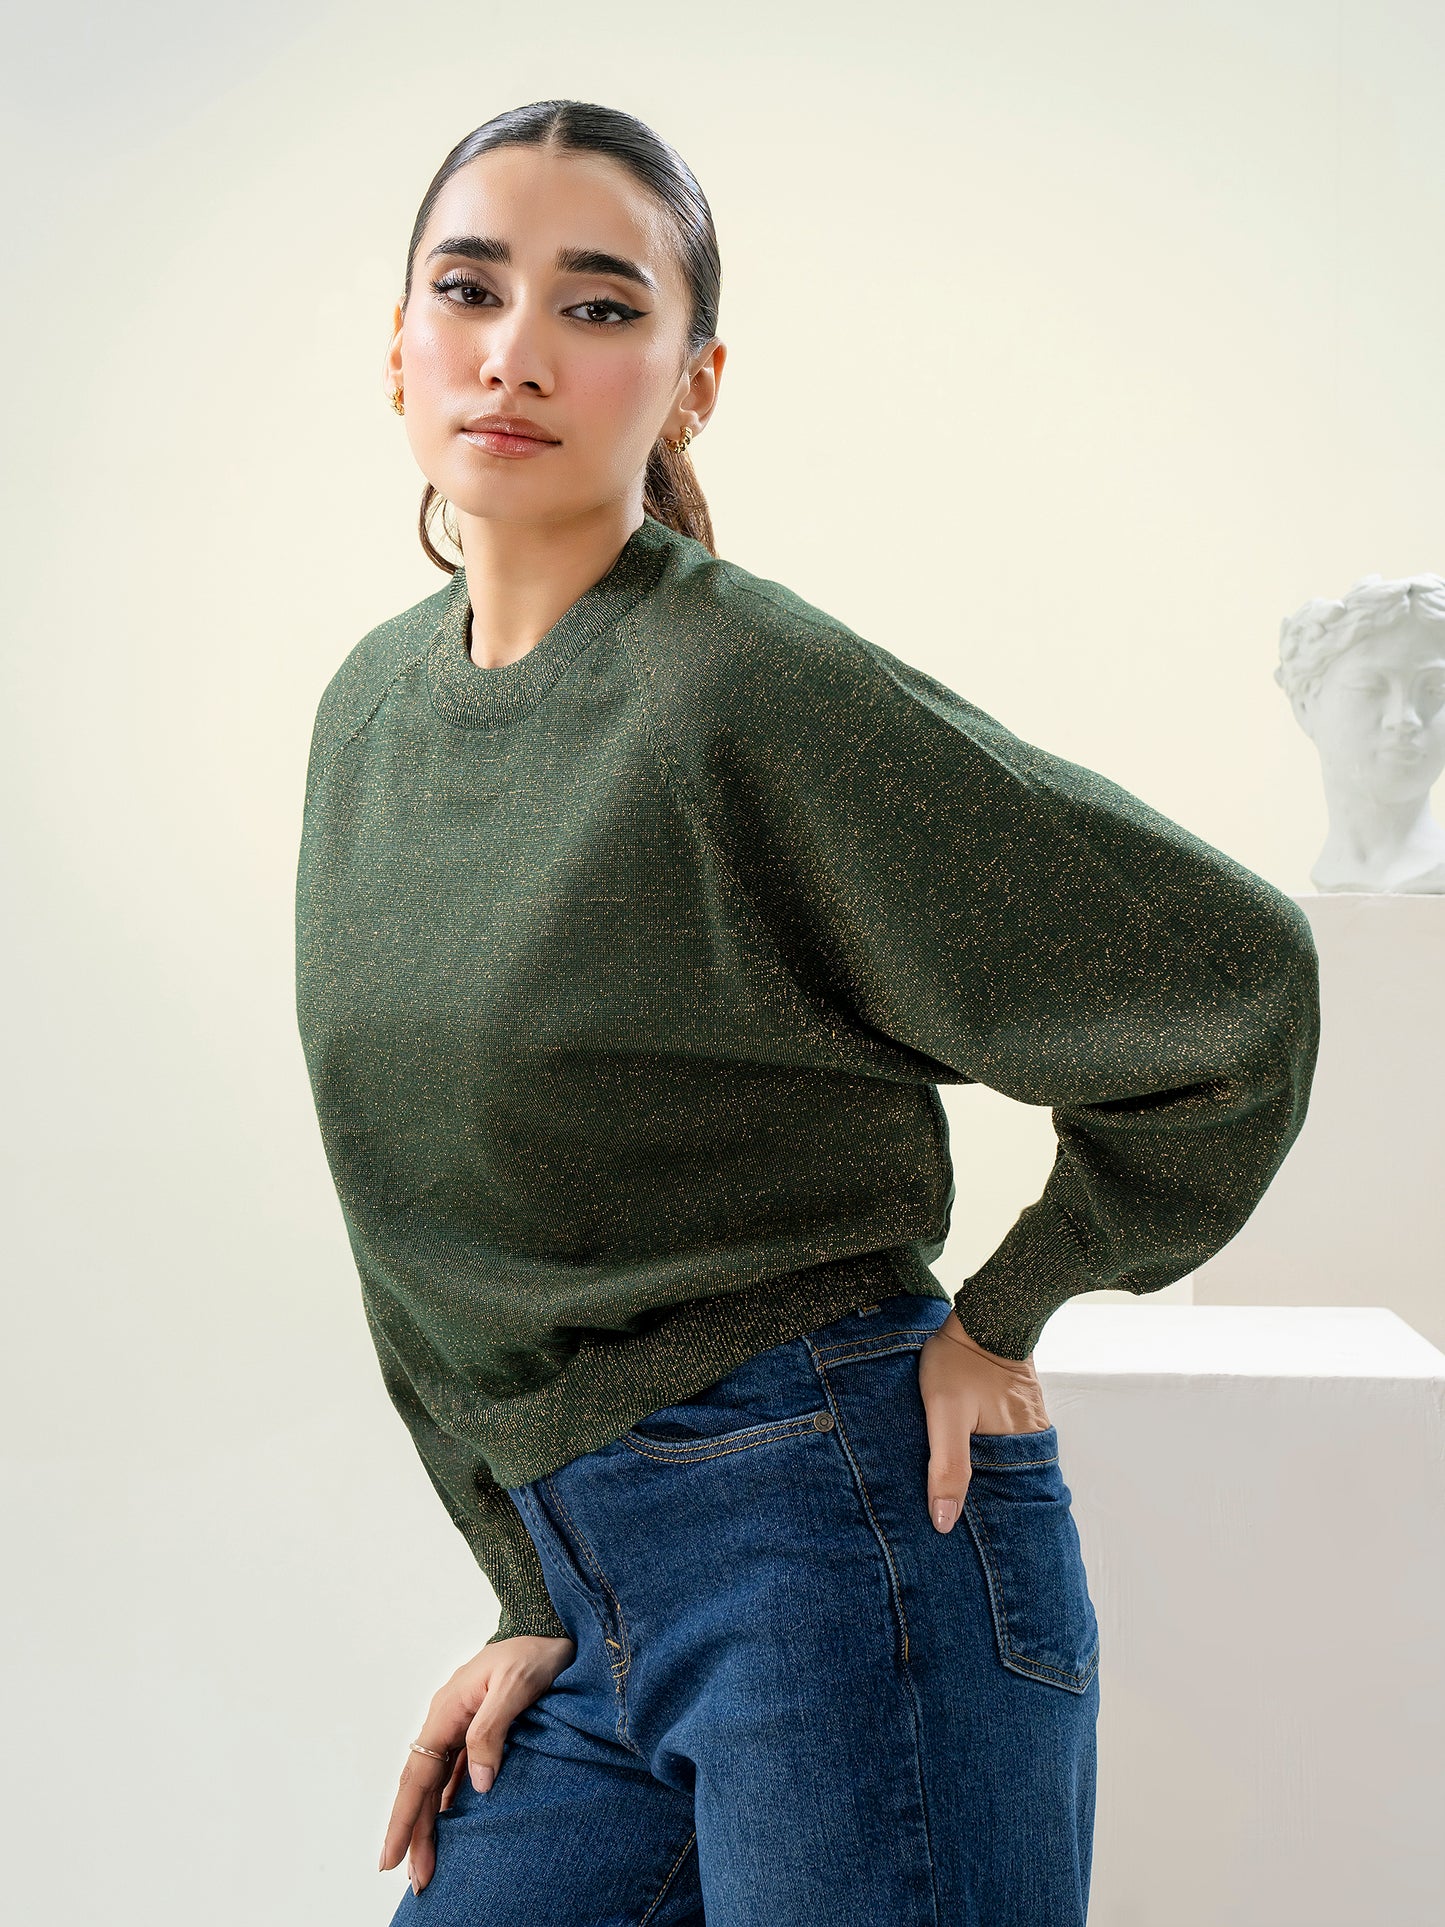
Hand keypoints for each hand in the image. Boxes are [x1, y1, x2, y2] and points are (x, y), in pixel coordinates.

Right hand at [379, 1632, 575, 1892]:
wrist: (556, 1629)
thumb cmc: (536, 1652)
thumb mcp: (515, 1685)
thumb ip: (492, 1731)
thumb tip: (479, 1784)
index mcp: (447, 1709)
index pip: (418, 1773)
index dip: (403, 1817)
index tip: (390, 1855)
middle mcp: (448, 1720)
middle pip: (422, 1785)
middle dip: (413, 1833)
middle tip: (415, 1879)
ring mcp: (462, 1727)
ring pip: (436, 1785)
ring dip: (430, 1824)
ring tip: (426, 1866)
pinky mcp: (480, 1732)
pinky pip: (455, 1776)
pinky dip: (448, 1805)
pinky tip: (449, 1828)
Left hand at [917, 1310, 1050, 1534]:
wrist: (982, 1314)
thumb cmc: (959, 1362)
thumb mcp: (944, 1414)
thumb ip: (948, 1466)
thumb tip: (945, 1521)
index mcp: (1020, 1449)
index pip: (1015, 1506)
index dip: (999, 1530)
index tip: (981, 1554)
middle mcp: (1033, 1440)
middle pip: (1015, 1488)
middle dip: (997, 1513)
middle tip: (971, 1542)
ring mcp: (1029, 1423)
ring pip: (1013, 1466)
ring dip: (995, 1484)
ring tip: (970, 1510)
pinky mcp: (1019, 1408)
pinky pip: (1011, 1444)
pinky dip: (996, 1459)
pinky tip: (976, 1467)